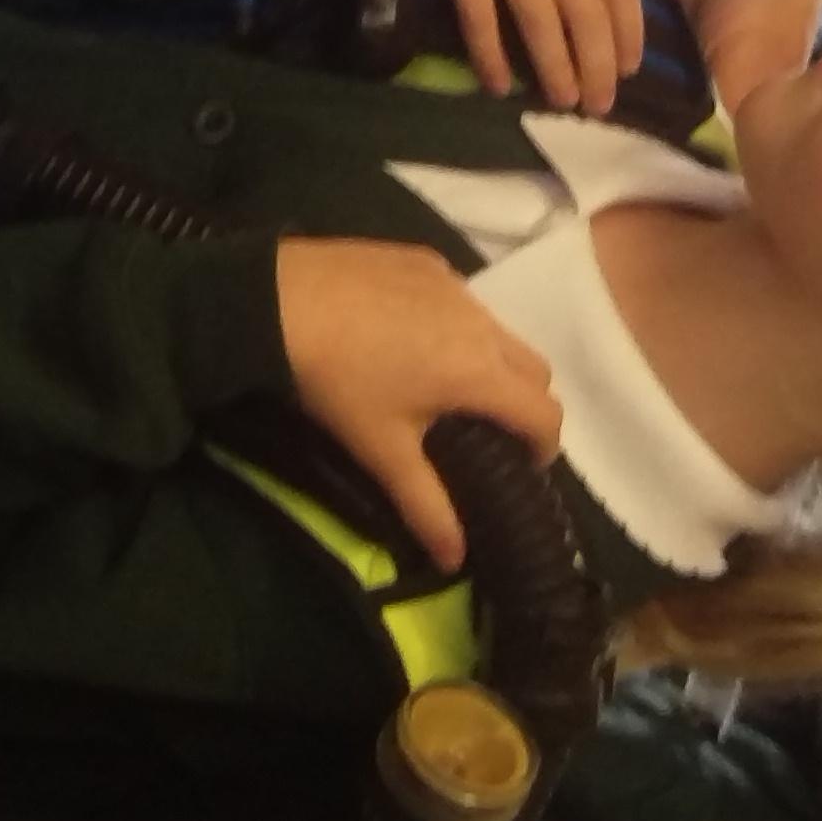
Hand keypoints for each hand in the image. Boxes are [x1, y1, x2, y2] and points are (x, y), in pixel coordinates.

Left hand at [276, 238, 559, 569]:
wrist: (277, 300)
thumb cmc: (337, 382)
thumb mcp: (381, 449)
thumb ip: (426, 505)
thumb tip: (455, 560)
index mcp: (479, 372)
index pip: (544, 413)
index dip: (544, 446)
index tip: (523, 465)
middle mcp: (482, 323)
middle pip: (534, 368)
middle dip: (526, 404)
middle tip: (491, 430)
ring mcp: (455, 285)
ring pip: (499, 330)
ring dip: (493, 362)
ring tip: (448, 385)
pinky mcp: (425, 260)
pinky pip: (462, 297)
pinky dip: (456, 324)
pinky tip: (411, 337)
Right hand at [401, 0, 642, 114]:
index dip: (629, 29)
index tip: (629, 67)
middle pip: (587, 9)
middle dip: (598, 63)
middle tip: (600, 105)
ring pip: (543, 19)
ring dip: (556, 67)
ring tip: (563, 103)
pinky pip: (481, 15)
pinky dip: (491, 53)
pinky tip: (498, 84)